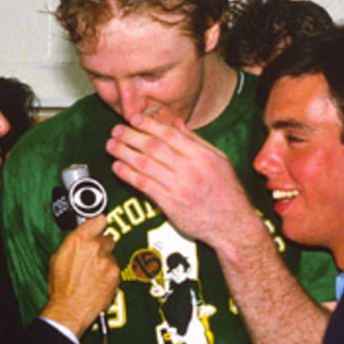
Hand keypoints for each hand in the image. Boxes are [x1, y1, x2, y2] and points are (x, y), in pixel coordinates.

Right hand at [41, 214, 119, 336]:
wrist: (70, 308)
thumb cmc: (61, 287)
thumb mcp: (58, 259)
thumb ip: (73, 245)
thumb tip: (80, 240)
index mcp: (79, 240)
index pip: (99, 220)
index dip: (99, 225)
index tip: (100, 226)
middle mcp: (95, 247)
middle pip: (108, 239)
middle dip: (102, 248)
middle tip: (93, 260)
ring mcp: (107, 260)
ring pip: (112, 256)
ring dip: (105, 263)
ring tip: (93, 276)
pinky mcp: (115, 274)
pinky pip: (115, 270)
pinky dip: (109, 275)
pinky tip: (99, 282)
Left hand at [106, 113, 262, 251]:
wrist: (232, 224)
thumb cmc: (226, 192)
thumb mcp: (219, 161)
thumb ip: (196, 141)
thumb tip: (177, 123)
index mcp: (203, 156)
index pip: (170, 135)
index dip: (149, 125)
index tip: (134, 119)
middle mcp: (190, 170)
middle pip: (154, 147)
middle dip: (131, 136)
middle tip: (116, 130)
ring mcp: (179, 187)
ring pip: (145, 165)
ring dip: (125, 153)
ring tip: (111, 146)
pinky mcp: (170, 204)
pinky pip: (145, 186)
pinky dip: (128, 175)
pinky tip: (117, 168)